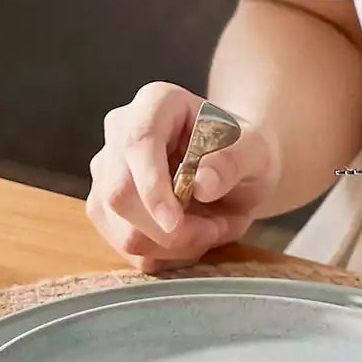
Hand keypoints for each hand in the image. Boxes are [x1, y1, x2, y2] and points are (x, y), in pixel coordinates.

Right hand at [86, 82, 277, 270]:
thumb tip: (202, 184)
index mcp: (155, 104)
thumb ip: (233, 160)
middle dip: (168, 230)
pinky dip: (166, 257)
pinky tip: (191, 240)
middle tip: (216, 230)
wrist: (231, 168)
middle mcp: (119, 134)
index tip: (175, 222)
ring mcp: (106, 175)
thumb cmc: (241, 151)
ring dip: (172, 247)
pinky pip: (128, 250)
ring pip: (121, 229)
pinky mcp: (106, 212)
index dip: (150, 186)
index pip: (137, 143)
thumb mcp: (255, 149)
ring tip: (210, 231)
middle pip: (119, 193)